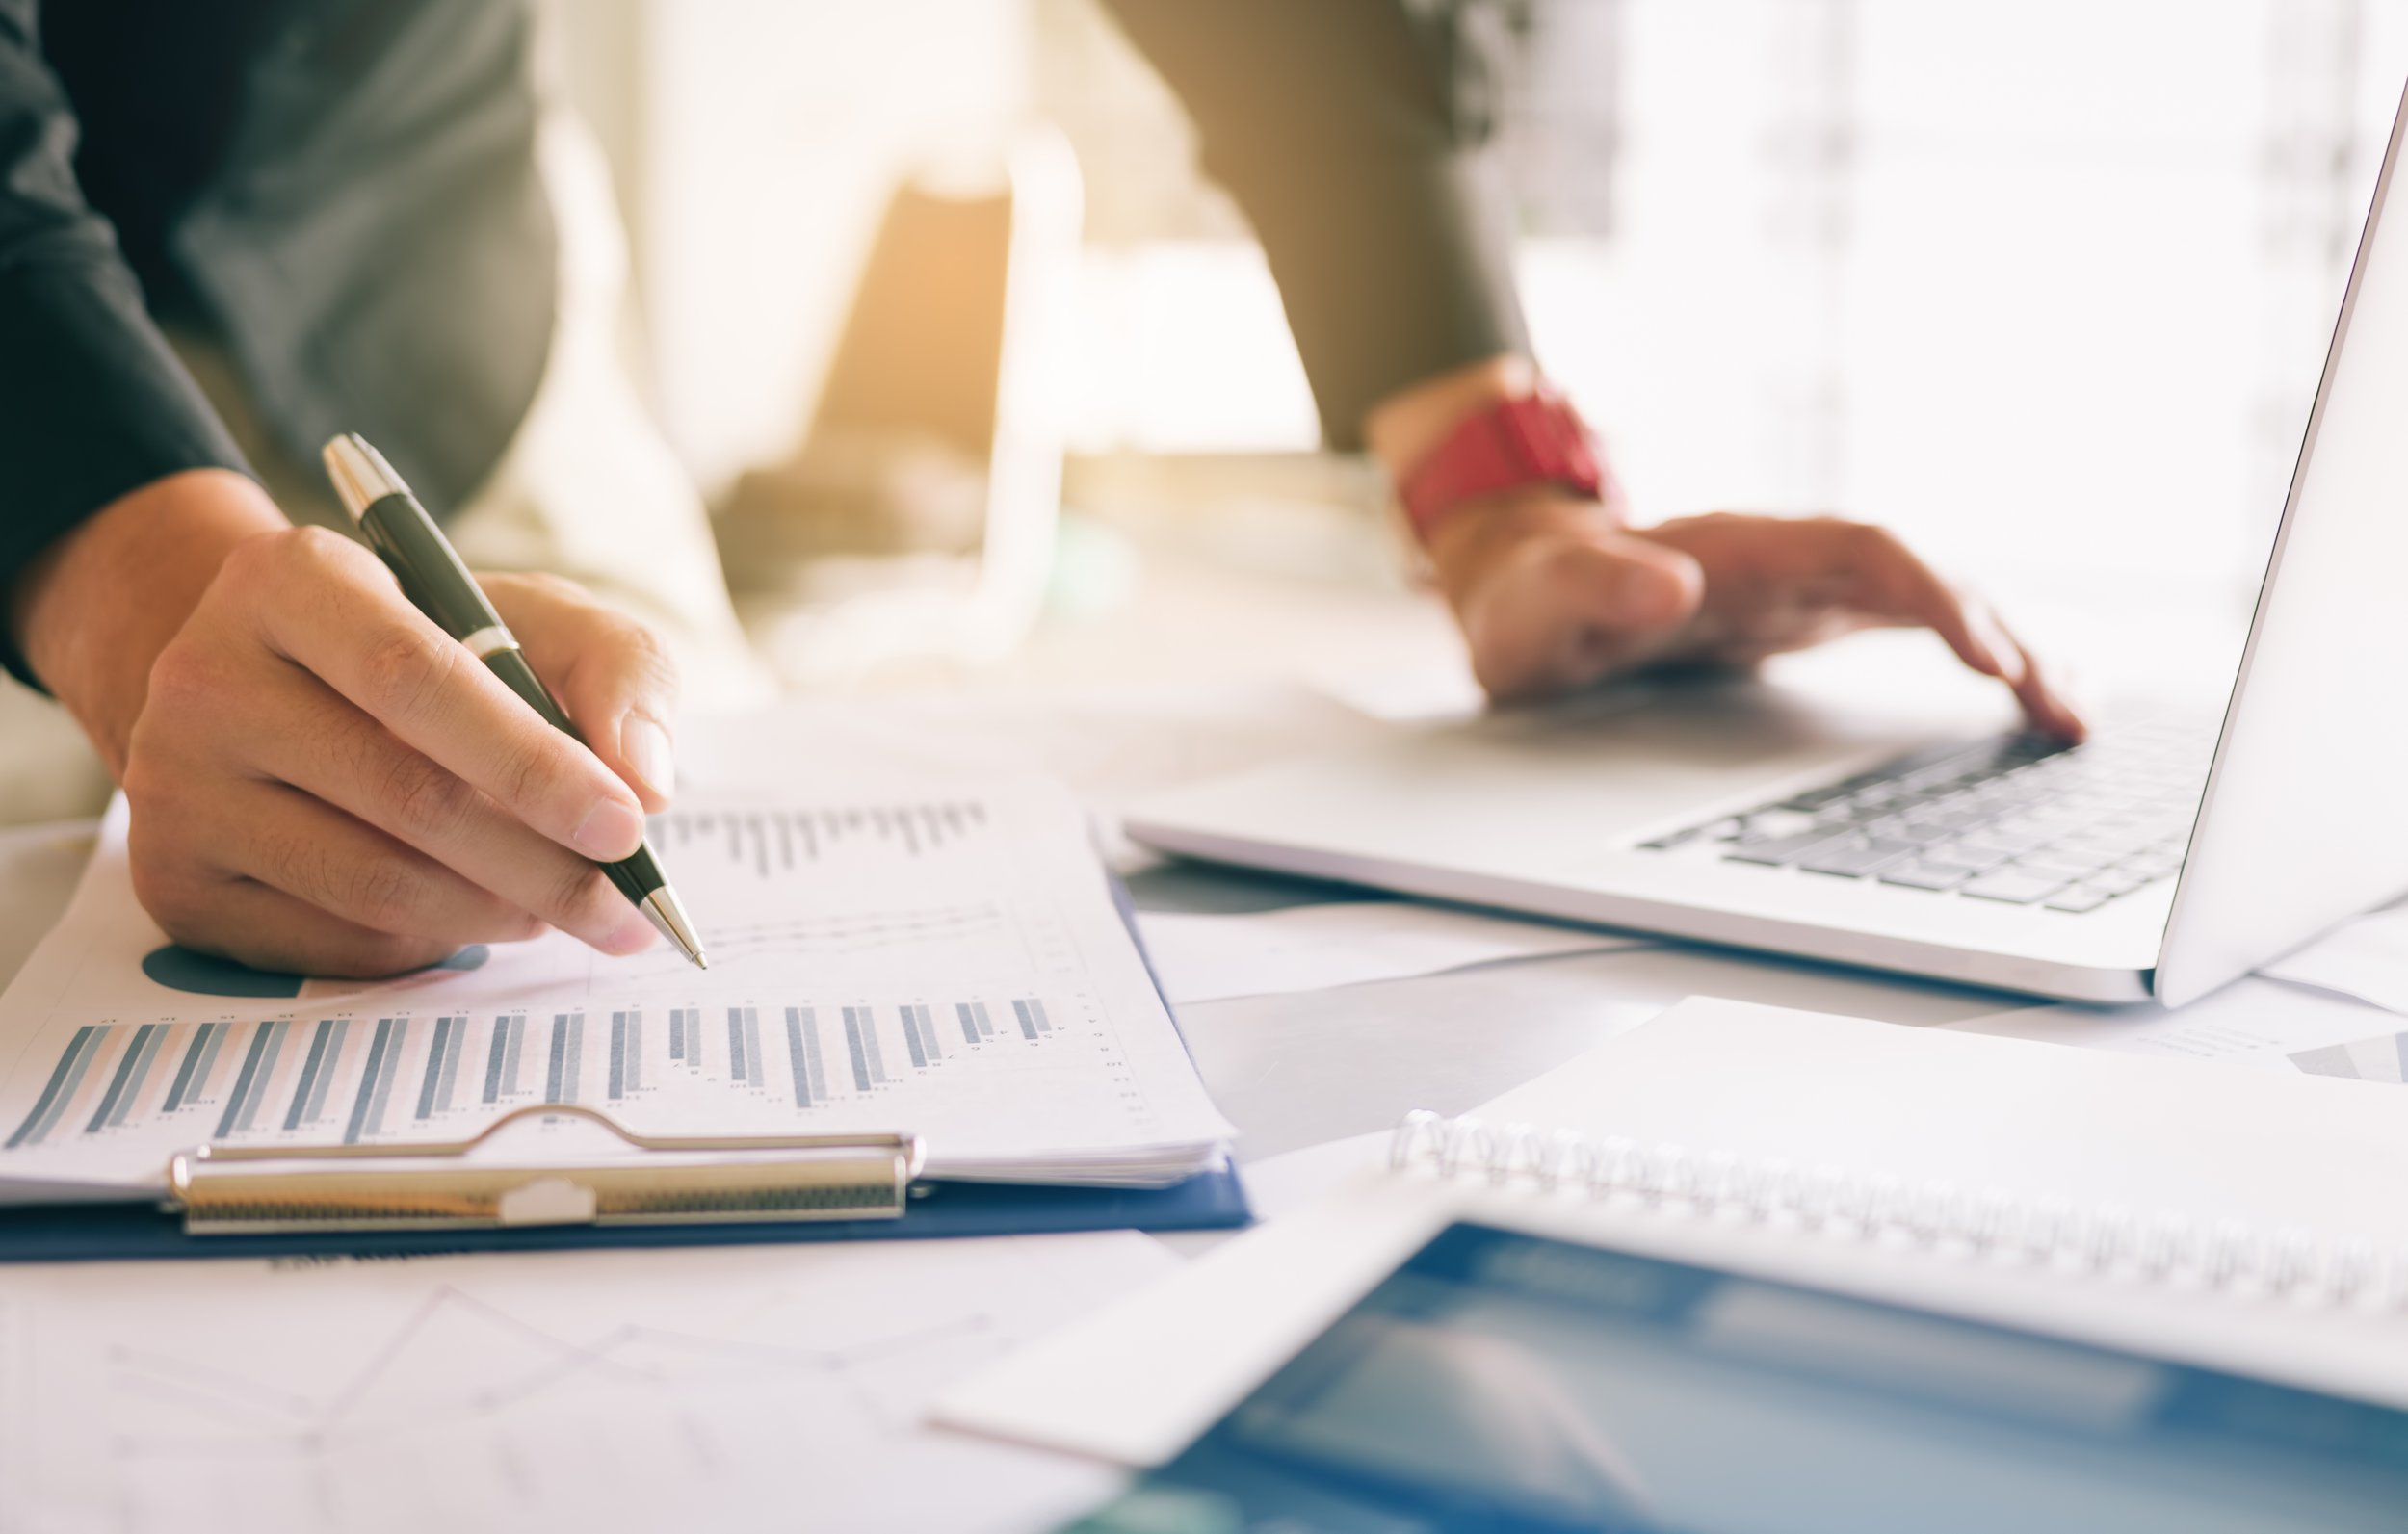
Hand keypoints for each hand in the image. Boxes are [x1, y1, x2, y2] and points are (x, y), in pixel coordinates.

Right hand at [114, 527, 680, 976]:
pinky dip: (431, 941)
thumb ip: (616, 671)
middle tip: (627, 906)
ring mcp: (174, 787)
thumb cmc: (428, 650)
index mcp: (292, 580)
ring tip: (562, 905)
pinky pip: (334, 941)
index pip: (418, 680)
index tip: (628, 826)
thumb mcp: (530, 619)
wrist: (268, 688)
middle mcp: (206, 676)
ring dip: (497, 912)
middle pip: (405, 796)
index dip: (533, 763)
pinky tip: (473, 912)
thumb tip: (647, 781)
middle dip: (543, 866)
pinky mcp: (175, 882)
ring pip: (373, 884)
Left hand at [1426, 491, 2083, 738]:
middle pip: (1921, 577)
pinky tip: (2021, 702)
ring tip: (2070, 717)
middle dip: (2000, 635)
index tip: (1987, 654)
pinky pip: (1909, 627)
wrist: (1520, 592)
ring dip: (2004, 650)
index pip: (1863, 550)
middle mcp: (1785, 559)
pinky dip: (1971, 660)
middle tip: (2061, 714)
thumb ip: (1590, 590)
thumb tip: (1665, 583)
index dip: (1932, 595)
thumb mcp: (1535, 606)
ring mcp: (1802, 589)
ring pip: (1928, 602)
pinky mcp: (1806, 620)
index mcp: (1737, 550)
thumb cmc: (1527, 603)